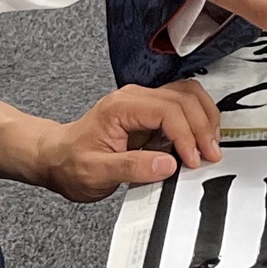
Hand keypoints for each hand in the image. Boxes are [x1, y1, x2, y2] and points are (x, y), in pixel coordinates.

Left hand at [38, 80, 220, 201]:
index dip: (186, 135)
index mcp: (120, 106)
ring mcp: (143, 102)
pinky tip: (199, 138)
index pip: (167, 110)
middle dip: (202, 126)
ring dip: (204, 118)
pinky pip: (182, 105)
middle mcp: (134, 97)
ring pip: (188, 95)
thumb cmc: (70, 164)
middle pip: (183, 98)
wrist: (55, 158)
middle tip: (210, 154)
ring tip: (210, 145)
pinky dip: (197, 119)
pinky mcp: (150, 112)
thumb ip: (132, 167)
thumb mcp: (96, 172)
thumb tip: (168, 164)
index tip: (193, 159)